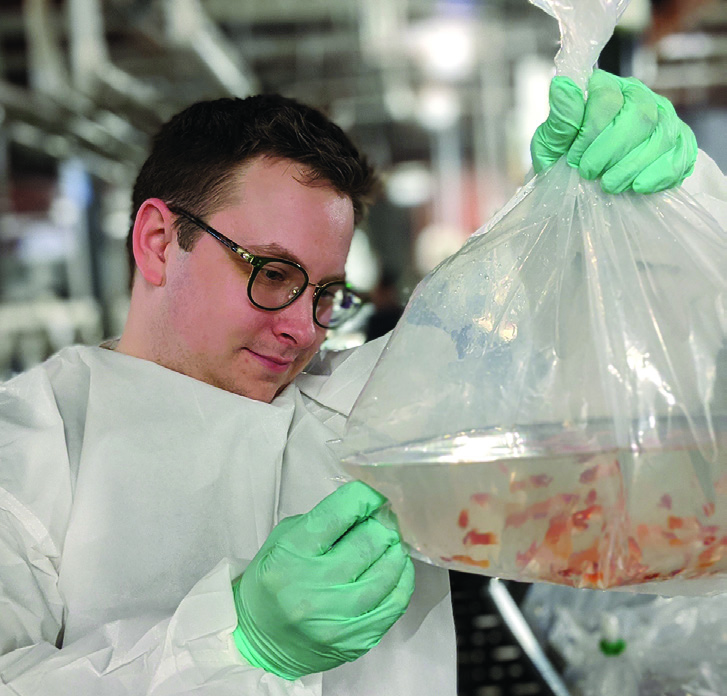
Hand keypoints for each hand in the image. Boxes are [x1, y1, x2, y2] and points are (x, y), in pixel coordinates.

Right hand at [232, 481, 414, 679]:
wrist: (261, 641)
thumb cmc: (273, 582)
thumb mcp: (283, 541)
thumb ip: (322, 521)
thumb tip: (366, 508)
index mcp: (290, 556)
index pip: (337, 515)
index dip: (364, 497)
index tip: (374, 494)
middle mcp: (313, 587)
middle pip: (368, 541)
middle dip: (382, 524)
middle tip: (384, 519)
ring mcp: (338, 618)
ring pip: (388, 571)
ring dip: (394, 549)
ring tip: (390, 542)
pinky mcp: (358, 639)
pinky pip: (396, 601)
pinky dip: (402, 577)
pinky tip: (396, 567)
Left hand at [530, 69, 697, 192]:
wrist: (580, 192)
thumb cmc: (566, 162)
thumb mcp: (551, 143)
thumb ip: (560, 118)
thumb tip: (561, 84)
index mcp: (607, 88)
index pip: (607, 97)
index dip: (589, 132)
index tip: (573, 157)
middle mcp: (640, 96)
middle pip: (639, 115)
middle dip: (610, 151)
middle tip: (589, 173)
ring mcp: (664, 119)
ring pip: (660, 135)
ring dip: (631, 166)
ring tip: (609, 185)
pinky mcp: (680, 144)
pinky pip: (681, 154)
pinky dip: (659, 174)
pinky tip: (638, 187)